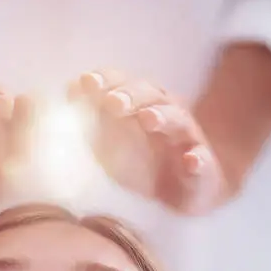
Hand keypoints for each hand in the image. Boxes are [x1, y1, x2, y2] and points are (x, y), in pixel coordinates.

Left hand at [69, 69, 228, 214]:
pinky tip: (190, 161)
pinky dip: (197, 160)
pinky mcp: (202, 167)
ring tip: (148, 119)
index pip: (123, 83)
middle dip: (130, 95)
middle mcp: (166, 112)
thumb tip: (67, 92)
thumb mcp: (112, 140)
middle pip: (150, 95)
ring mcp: (187, 138)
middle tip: (113, 102)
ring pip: (178, 120)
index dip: (107, 79)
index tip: (86, 81)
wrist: (187, 190)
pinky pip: (202, 161)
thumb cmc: (144, 160)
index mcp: (142, 103)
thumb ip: (92, 118)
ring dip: (162, 116)